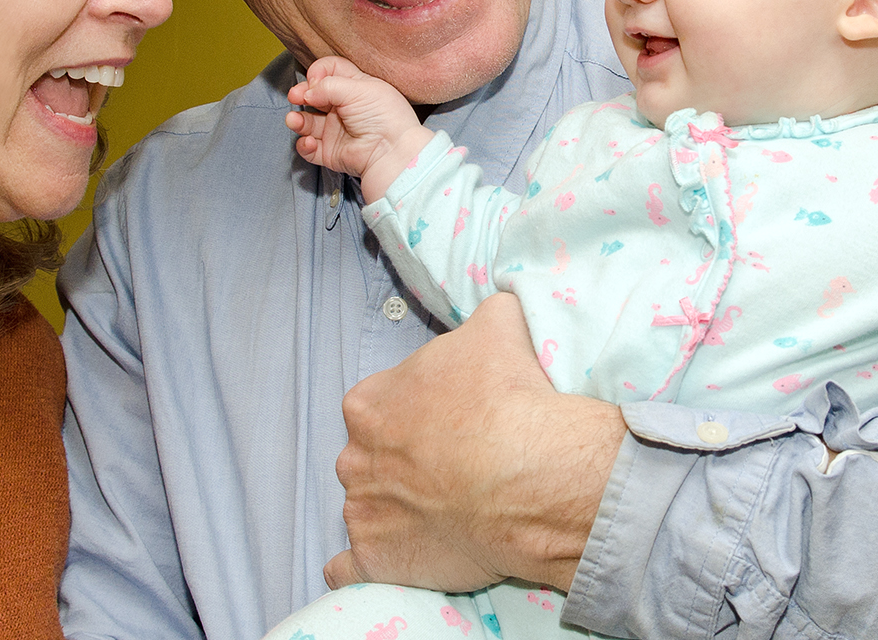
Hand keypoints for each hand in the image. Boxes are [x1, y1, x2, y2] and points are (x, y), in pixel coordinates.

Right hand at [286, 56, 433, 197]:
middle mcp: (344, 108)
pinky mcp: (330, 152)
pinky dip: (304, 145)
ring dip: (297, 120)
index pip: (331, 71)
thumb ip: (328, 86)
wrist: (391, 152)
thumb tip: (307, 93)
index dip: (319, 72)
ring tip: (294, 121)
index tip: (315, 79)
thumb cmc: (383, 116)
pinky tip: (310, 142)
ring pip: (307, 122)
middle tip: (296, 97)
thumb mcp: (358, 89)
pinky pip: (309, 148)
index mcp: (356, 88)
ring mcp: (336, 130)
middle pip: (314, 95)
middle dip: (301, 94)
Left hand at [325, 294, 625, 592]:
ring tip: (447, 514)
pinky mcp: (376, 561)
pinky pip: (348, 568)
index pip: (378, 407)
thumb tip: (495, 309)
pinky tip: (382, 559)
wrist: (529, 477)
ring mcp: (361, 512)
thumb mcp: (499, 326)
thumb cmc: (508, 399)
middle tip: (452, 469)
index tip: (447, 425)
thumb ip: (485, 315)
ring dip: (396, 511)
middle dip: (403, 464)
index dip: (414, 416)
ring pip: (368, 509)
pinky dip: (358, 566)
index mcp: (369, 403)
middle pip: (371, 458)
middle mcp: (354, 457)